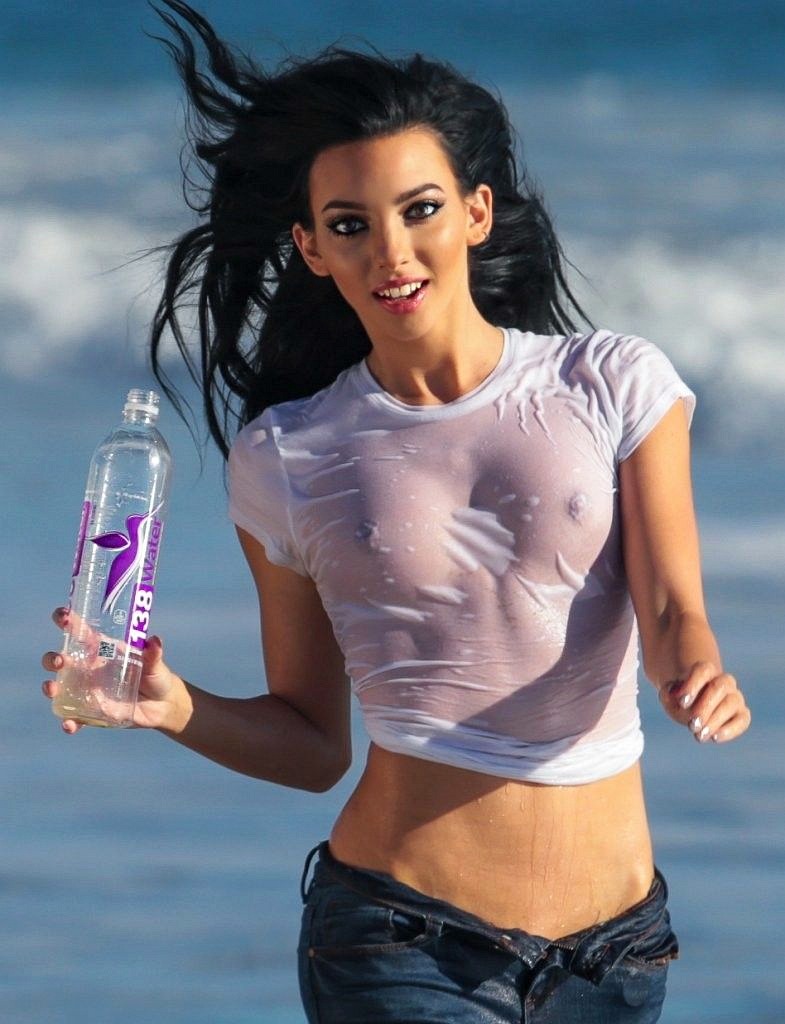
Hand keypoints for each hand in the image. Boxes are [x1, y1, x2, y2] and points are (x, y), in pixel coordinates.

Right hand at [42, 606, 189, 733]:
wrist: (162, 705)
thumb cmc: (156, 676)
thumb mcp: (156, 664)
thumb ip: (153, 654)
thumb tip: (154, 641)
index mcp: (102, 650)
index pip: (79, 632)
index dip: (67, 621)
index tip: (62, 616)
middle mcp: (88, 669)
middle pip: (60, 659)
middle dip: (52, 658)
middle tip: (60, 661)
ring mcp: (86, 691)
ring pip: (59, 687)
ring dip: (51, 687)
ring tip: (52, 688)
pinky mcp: (91, 712)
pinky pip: (74, 718)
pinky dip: (68, 722)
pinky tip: (69, 726)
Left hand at [660, 661, 750, 743]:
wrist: (693, 708)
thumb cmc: (681, 700)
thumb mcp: (669, 697)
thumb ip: (667, 693)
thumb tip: (673, 693)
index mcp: (705, 671)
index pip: (703, 670)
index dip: (693, 685)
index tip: (682, 702)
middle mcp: (724, 681)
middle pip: (719, 686)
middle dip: (705, 707)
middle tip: (692, 724)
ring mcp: (735, 697)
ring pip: (731, 703)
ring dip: (715, 720)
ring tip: (699, 735)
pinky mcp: (742, 714)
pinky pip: (743, 720)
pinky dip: (730, 729)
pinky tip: (714, 737)